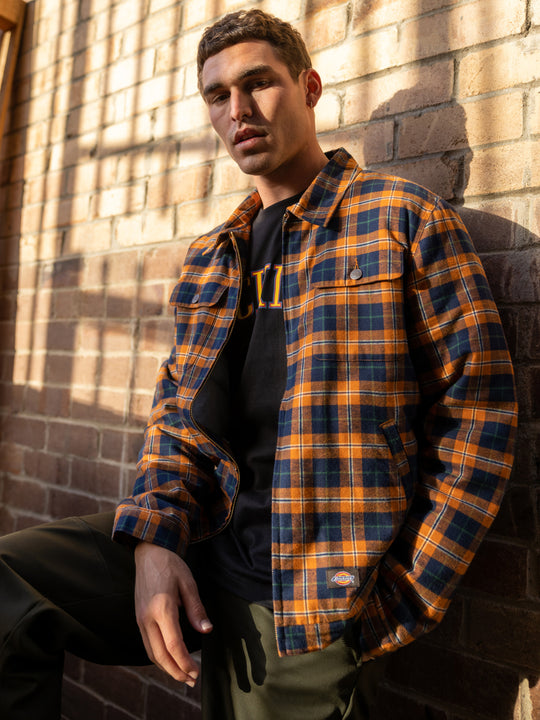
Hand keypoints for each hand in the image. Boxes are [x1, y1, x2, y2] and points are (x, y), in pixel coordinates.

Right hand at [134, 541, 212, 685]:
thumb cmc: (170, 564)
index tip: (196, 672)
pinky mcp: (138, 617)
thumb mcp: (188, 583)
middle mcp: (147, 617)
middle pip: (160, 655)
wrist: (148, 552)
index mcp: (162, 608)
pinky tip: (169, 659)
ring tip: (182, 675)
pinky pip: (148, 644)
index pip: (173, 645)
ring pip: (151, 652)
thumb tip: (206, 630)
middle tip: (191, 680)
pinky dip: (159, 657)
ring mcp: (140, 619)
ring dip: (166, 667)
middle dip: (176, 671)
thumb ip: (196, 609)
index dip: (185, 662)